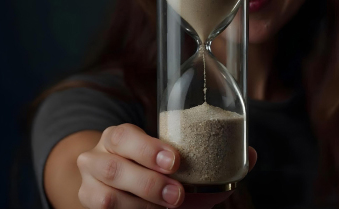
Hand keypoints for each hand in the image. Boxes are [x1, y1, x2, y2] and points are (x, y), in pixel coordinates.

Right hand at [76, 123, 256, 208]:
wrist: (107, 181)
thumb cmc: (147, 165)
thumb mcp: (167, 154)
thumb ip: (204, 154)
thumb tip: (249, 156)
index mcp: (117, 136)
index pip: (125, 136)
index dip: (148, 149)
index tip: (175, 161)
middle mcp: (96, 157)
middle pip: (113, 168)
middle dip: (148, 184)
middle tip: (178, 195)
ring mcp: (88, 185)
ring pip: (106, 198)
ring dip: (141, 206)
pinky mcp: (88, 206)